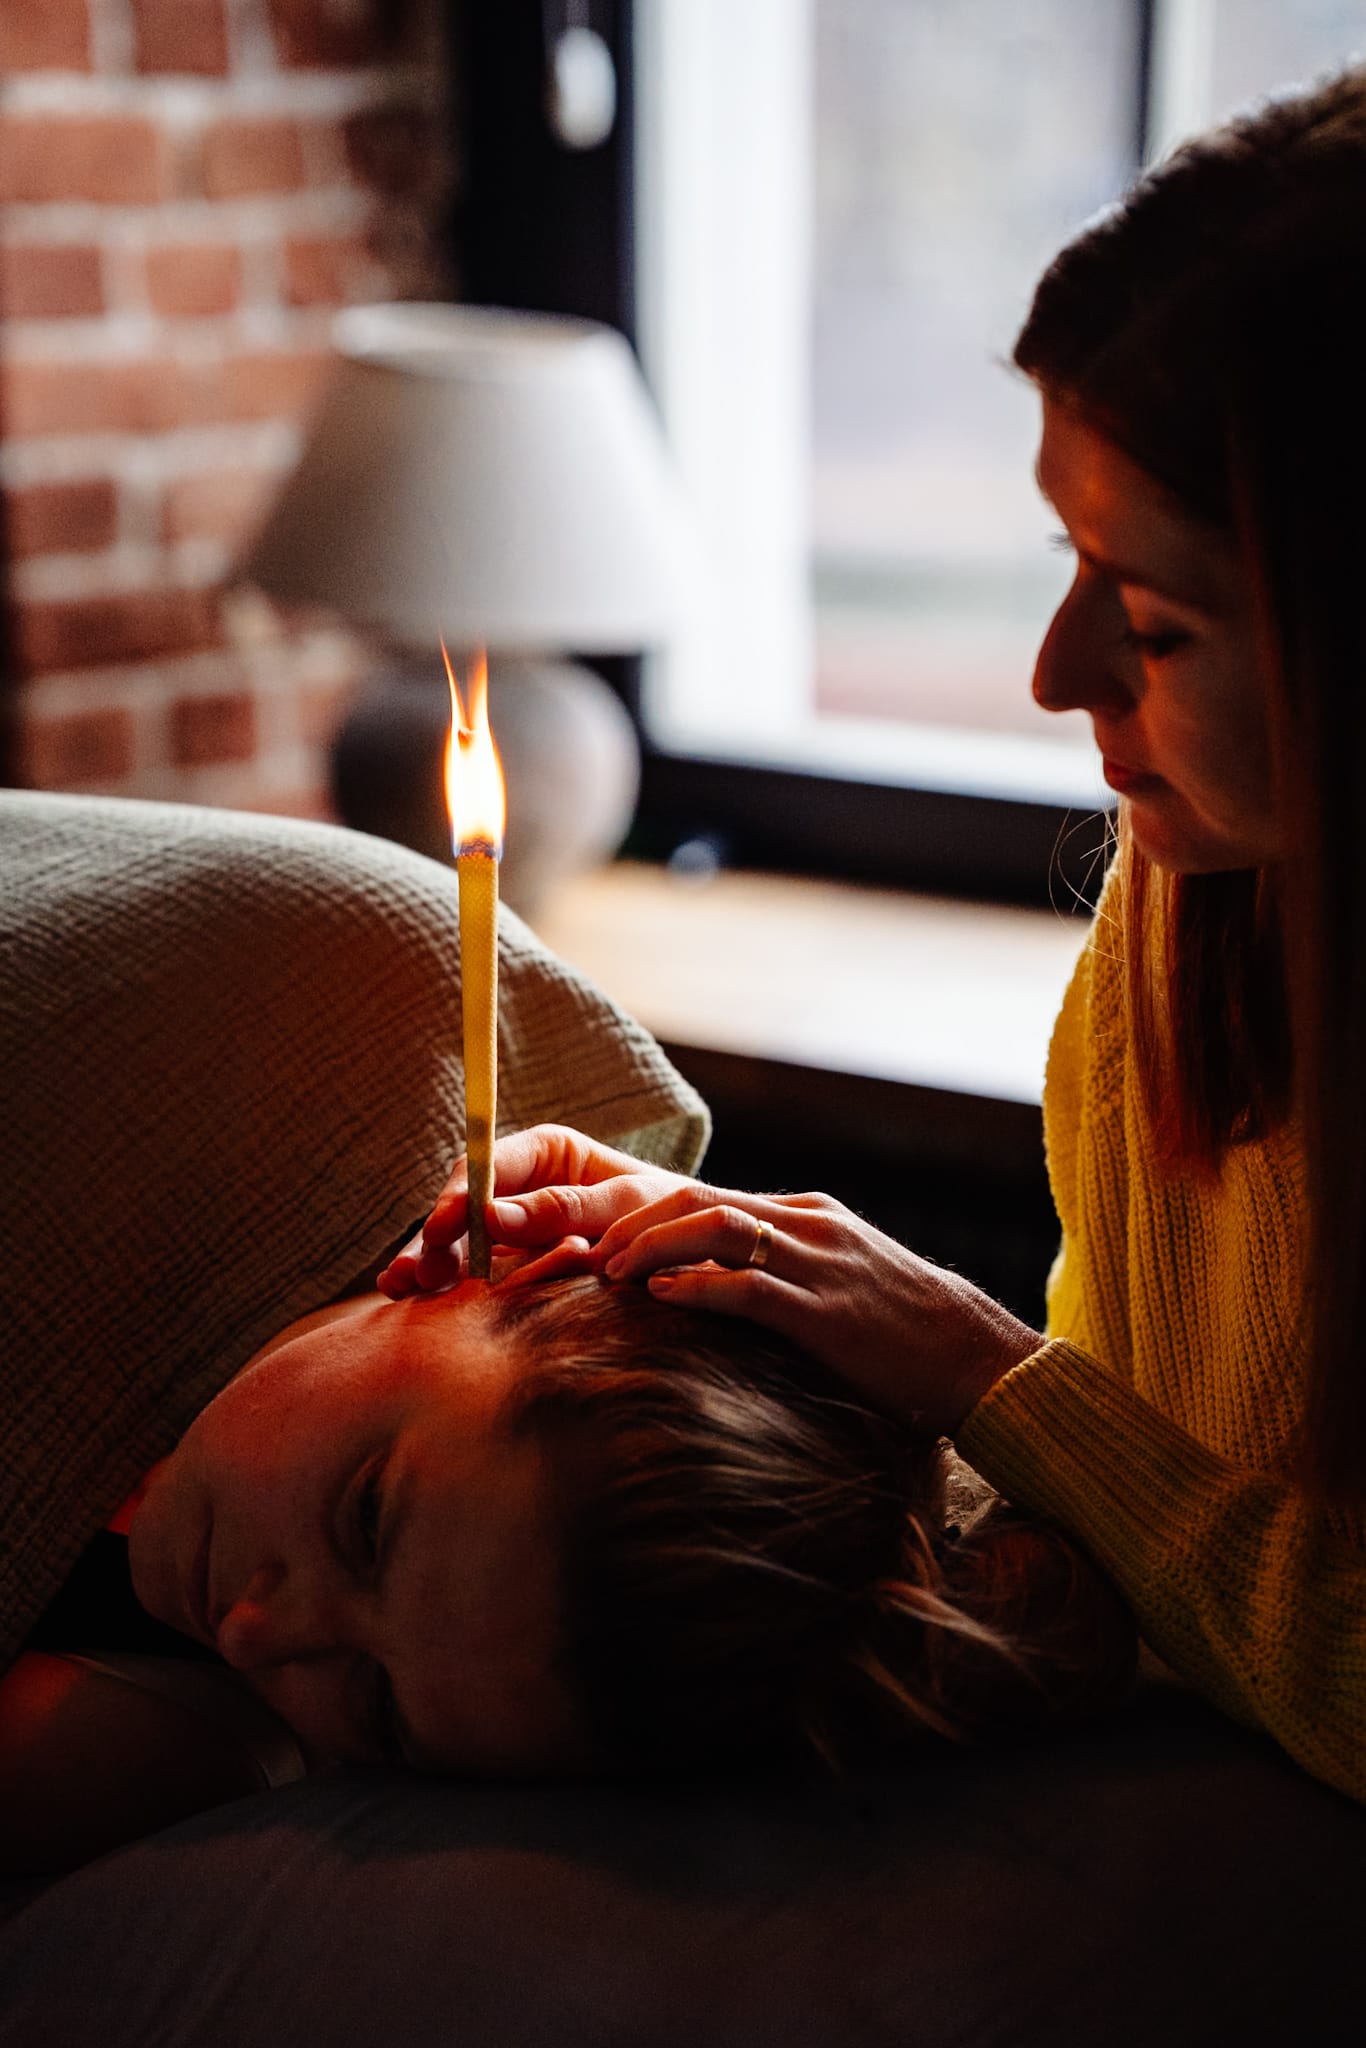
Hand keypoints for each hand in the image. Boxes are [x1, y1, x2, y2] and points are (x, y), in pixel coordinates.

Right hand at [377, 1124, 688, 1296]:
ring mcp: (513, 1227)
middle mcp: (522, 1185)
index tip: (441, 1228)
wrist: (698, 1257)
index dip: (459, 1197)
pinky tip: (412, 1299)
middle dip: (435, 1235)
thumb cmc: (671, 1218)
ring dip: (428, 1261)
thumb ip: (563, 1209)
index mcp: (546, 1152)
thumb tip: (492, 1216)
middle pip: (462, 1205)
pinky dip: (444, 1284)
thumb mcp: (626, 1206)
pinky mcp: (512, 1264)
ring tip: (401, 1286)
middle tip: (416, 1271)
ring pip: (457, 1240)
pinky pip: (471, 1271)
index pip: (487, 1166)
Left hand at [592, 1183, 1041, 1437]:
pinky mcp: (825, 1309)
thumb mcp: (837, 1281)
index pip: (707, 1195)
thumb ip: (783, 1272)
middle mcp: (807, 1224)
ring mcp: (818, 1262)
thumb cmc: (902, 1331)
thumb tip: (715, 1289)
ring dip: (651, 1248)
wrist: (976, 1356)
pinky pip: (747, 1286)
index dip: (646, 1214)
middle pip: (698, 1199)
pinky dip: (695, 1287)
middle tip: (590, 1256)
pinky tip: (660, 1298)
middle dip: (634, 1224)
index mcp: (806, 1214)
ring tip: (609, 1274)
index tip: (602, 1242)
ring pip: (714, 1228)